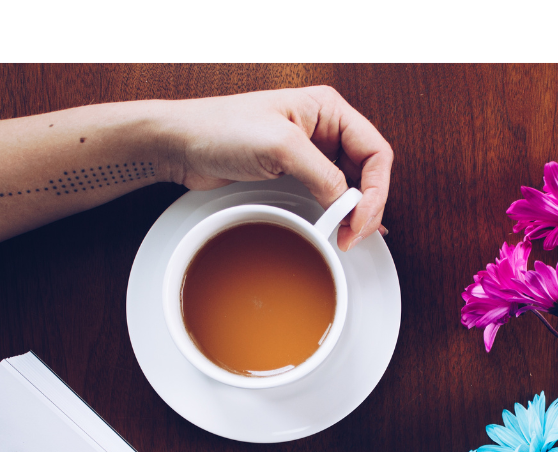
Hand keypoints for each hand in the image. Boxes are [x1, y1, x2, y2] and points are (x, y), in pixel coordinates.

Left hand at [161, 87, 392, 250]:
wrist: (181, 145)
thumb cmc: (221, 128)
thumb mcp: (281, 147)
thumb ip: (323, 175)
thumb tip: (349, 204)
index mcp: (328, 110)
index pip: (376, 151)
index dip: (376, 189)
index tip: (360, 219)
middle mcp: (324, 129)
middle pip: (368, 172)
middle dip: (367, 206)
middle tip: (353, 235)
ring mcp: (310, 153)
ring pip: (351, 186)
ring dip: (354, 213)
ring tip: (347, 236)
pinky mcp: (294, 174)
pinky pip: (329, 195)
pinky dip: (339, 213)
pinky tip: (345, 227)